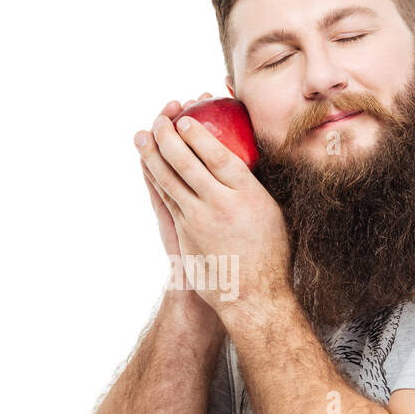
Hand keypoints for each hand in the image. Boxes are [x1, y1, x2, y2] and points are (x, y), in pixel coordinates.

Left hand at [136, 94, 290, 325]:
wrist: (252, 294)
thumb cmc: (270, 252)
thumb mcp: (272, 213)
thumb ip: (253, 185)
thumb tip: (243, 157)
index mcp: (247, 194)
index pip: (217, 155)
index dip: (197, 135)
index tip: (186, 119)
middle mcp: (220, 204)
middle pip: (185, 163)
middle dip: (167, 137)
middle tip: (159, 120)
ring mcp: (197, 220)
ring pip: (168, 180)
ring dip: (152, 154)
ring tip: (142, 135)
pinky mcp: (184, 233)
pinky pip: (165, 198)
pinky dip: (154, 178)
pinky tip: (147, 165)